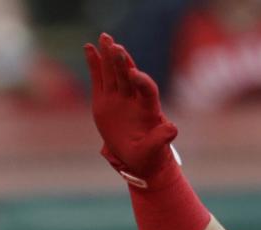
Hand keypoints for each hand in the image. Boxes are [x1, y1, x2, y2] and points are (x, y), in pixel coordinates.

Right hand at [83, 32, 178, 185]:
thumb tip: (172, 128)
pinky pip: (99, 79)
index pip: (147, 89)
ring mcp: (119, 98)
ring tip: (104, 38)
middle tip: (116, 46)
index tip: (134, 74)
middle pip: (129, 76)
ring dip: (109, 56)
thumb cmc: (148, 156)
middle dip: (122, 61)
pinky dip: (94, 63)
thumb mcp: (155, 150)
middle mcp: (134, 98)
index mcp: (148, 109)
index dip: (142, 80)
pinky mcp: (104, 100)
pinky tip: (88, 47)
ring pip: (114, 73)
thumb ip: (162, 138)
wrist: (136, 159)